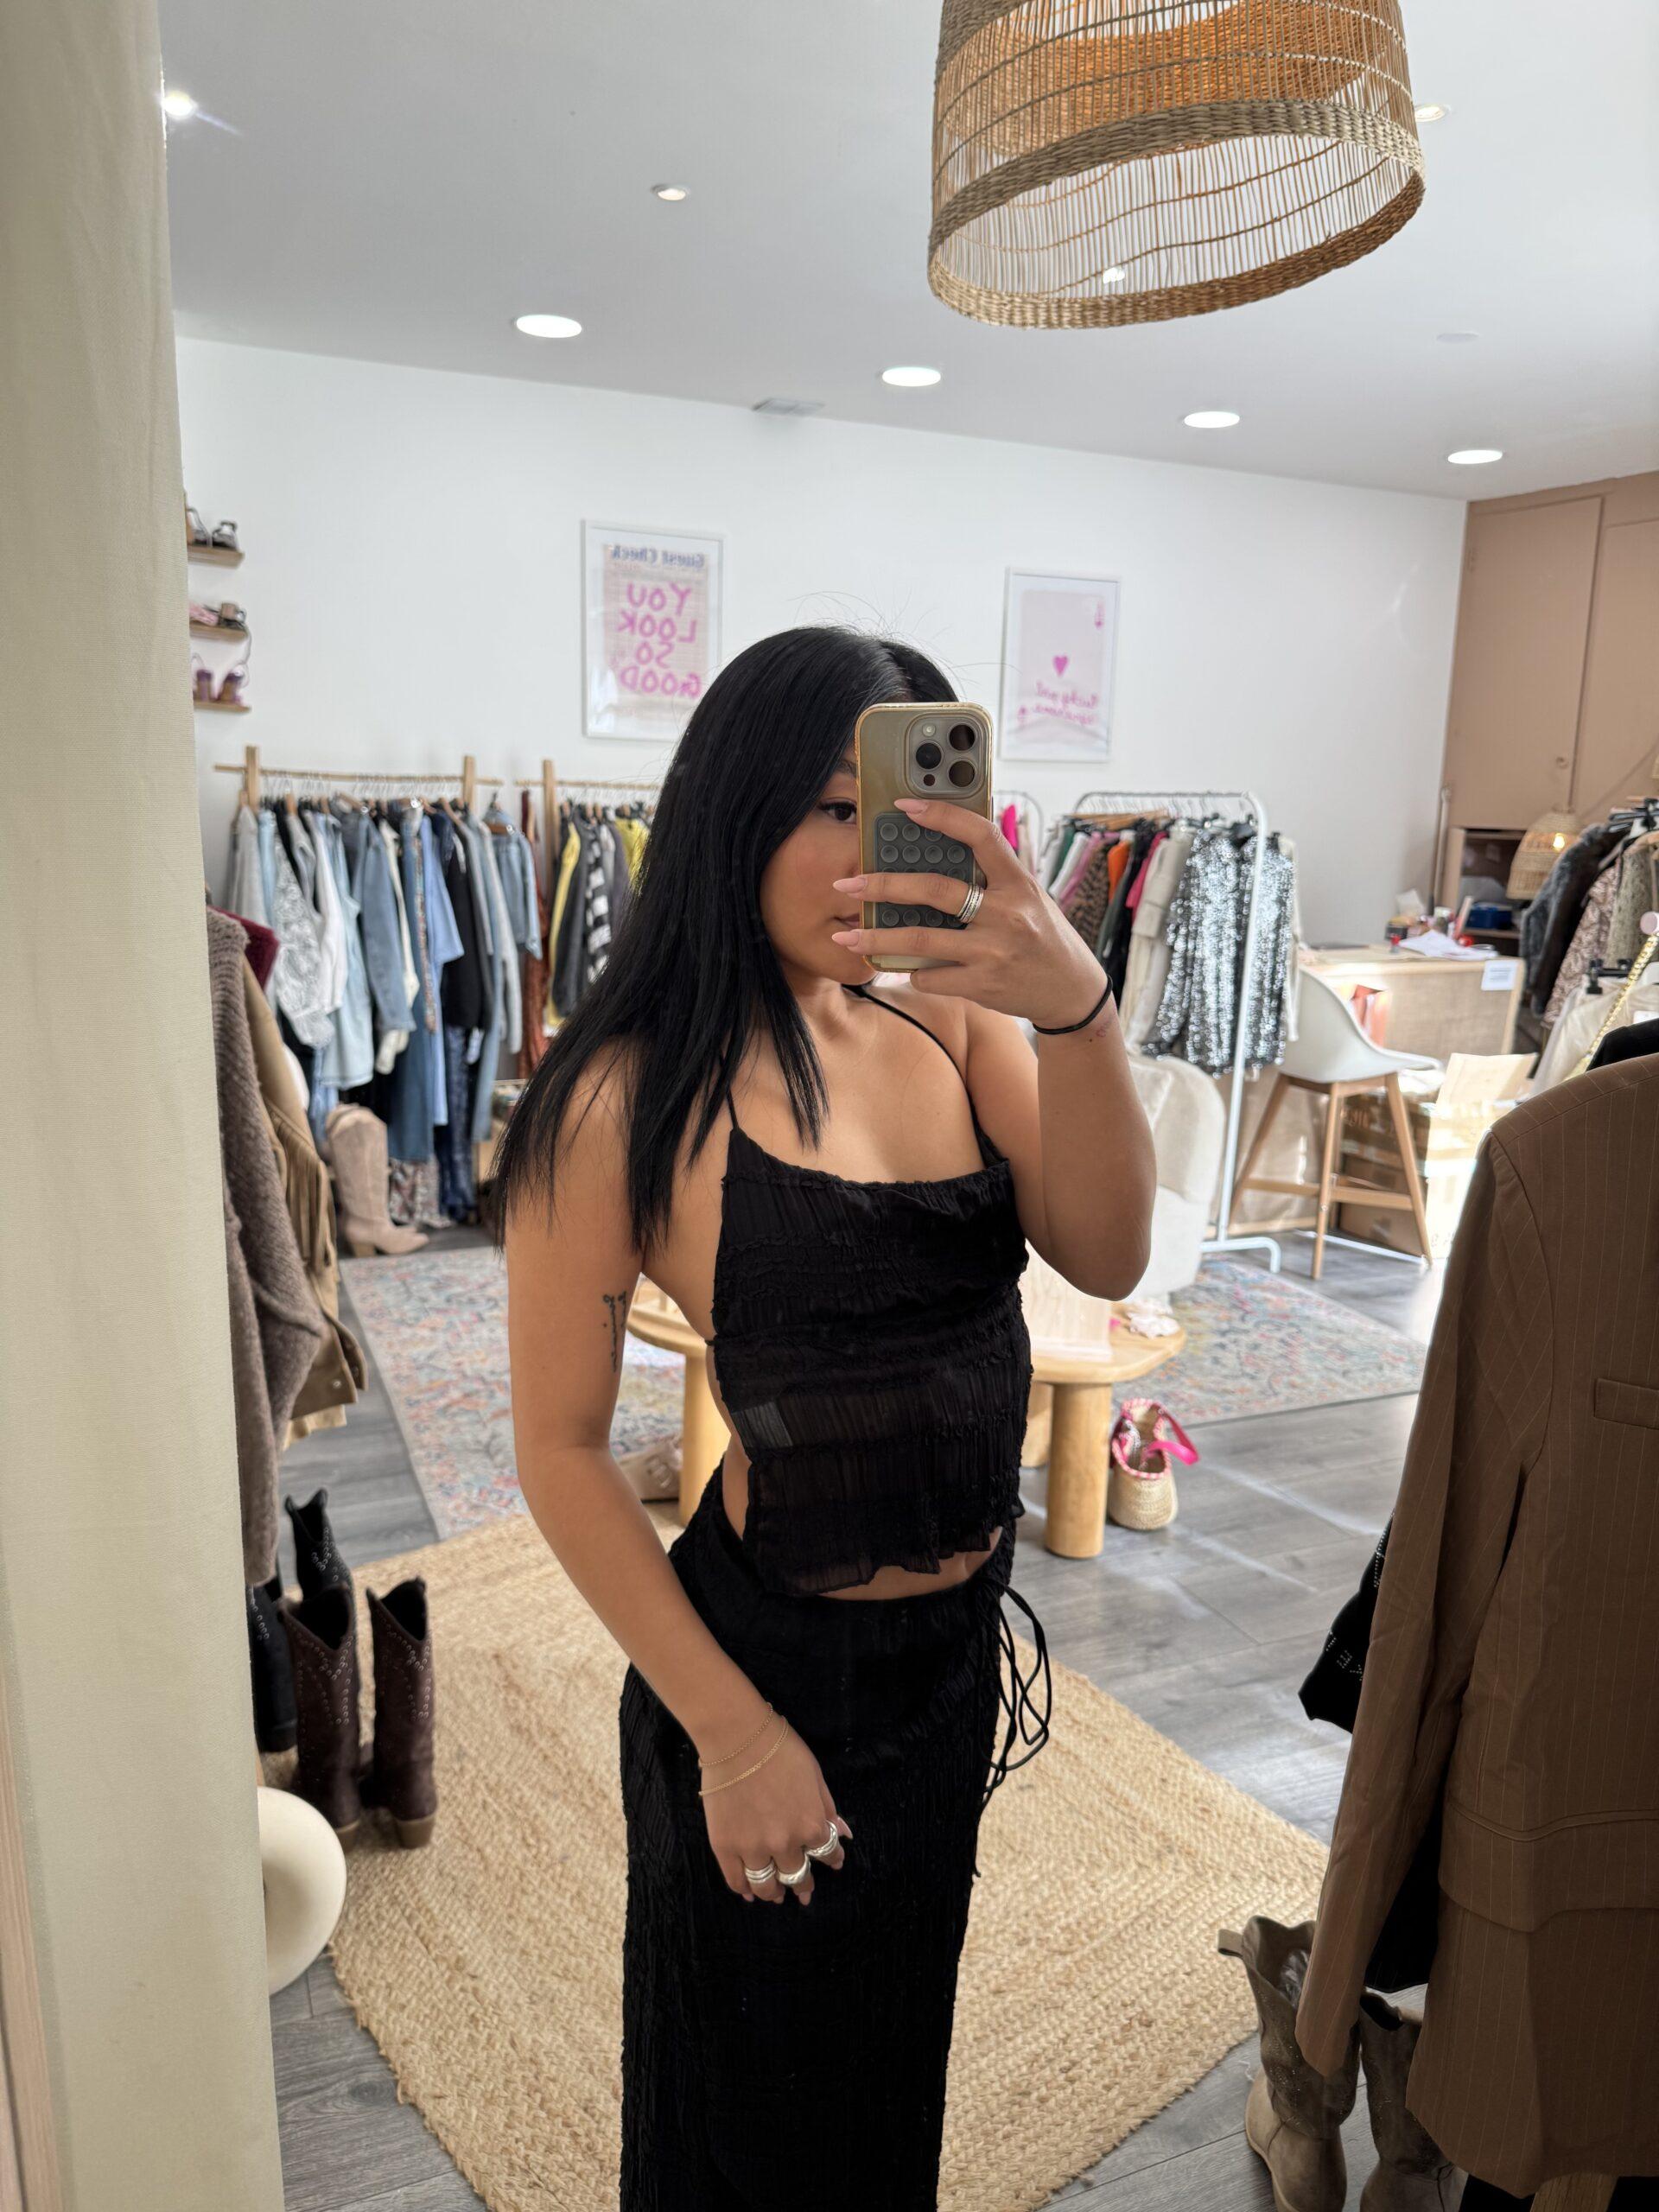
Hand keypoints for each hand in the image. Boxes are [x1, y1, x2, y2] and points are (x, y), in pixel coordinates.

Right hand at [701, 1716, 853, 1907]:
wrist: (737, 1736)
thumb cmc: (780, 1748)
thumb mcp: (815, 1774)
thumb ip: (828, 1809)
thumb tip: (844, 1835)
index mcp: (811, 1825)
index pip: (828, 1853)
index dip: (832, 1860)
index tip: (833, 1863)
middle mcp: (785, 1843)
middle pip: (797, 1876)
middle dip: (804, 1885)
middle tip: (804, 1891)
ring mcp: (753, 1848)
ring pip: (767, 1886)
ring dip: (775, 1893)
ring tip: (777, 1895)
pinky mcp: (725, 1847)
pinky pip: (736, 1880)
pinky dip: (745, 1890)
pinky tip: (750, 1892)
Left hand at [831, 796, 1107, 1028]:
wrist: (1071, 992)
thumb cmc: (1044, 938)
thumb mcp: (1030, 898)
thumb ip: (994, 878)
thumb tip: (942, 850)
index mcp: (1019, 883)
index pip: (981, 836)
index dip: (942, 816)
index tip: (905, 806)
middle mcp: (1007, 914)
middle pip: (935, 890)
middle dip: (884, 885)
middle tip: (848, 883)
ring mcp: (993, 951)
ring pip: (921, 940)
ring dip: (877, 938)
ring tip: (846, 937)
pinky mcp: (982, 984)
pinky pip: (930, 976)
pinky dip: (913, 972)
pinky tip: (909, 969)